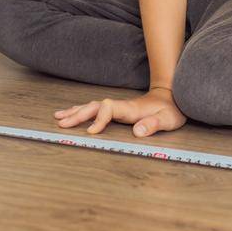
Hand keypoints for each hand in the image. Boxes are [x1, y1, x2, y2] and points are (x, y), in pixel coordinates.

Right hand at [54, 87, 184, 137]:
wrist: (173, 98)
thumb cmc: (171, 110)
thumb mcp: (168, 119)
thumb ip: (153, 124)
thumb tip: (137, 131)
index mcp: (130, 109)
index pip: (108, 109)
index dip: (99, 120)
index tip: (91, 132)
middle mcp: (121, 106)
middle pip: (94, 107)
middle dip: (78, 115)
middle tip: (61, 124)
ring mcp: (117, 108)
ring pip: (92, 107)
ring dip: (75, 112)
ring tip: (58, 118)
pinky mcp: (117, 111)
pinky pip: (95, 110)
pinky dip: (81, 111)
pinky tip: (71, 114)